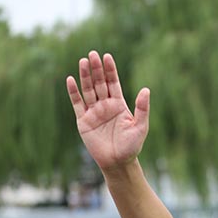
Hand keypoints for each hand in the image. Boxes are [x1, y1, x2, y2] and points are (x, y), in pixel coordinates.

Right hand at [66, 52, 149, 171]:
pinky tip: (71, 79)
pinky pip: (77, 103)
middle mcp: (105, 106)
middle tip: (93, 54)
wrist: (118, 163)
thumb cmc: (131, 146)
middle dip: (96, 69)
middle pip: (99, 83)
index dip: (110, 70)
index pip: (113, 83)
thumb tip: (146, 89)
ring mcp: (93, 112)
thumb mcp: (140, 127)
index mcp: (119, 105)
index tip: (107, 56)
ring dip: (85, 76)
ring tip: (83, 61)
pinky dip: (74, 92)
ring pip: (88, 90)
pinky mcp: (83, 121)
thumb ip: (142, 108)